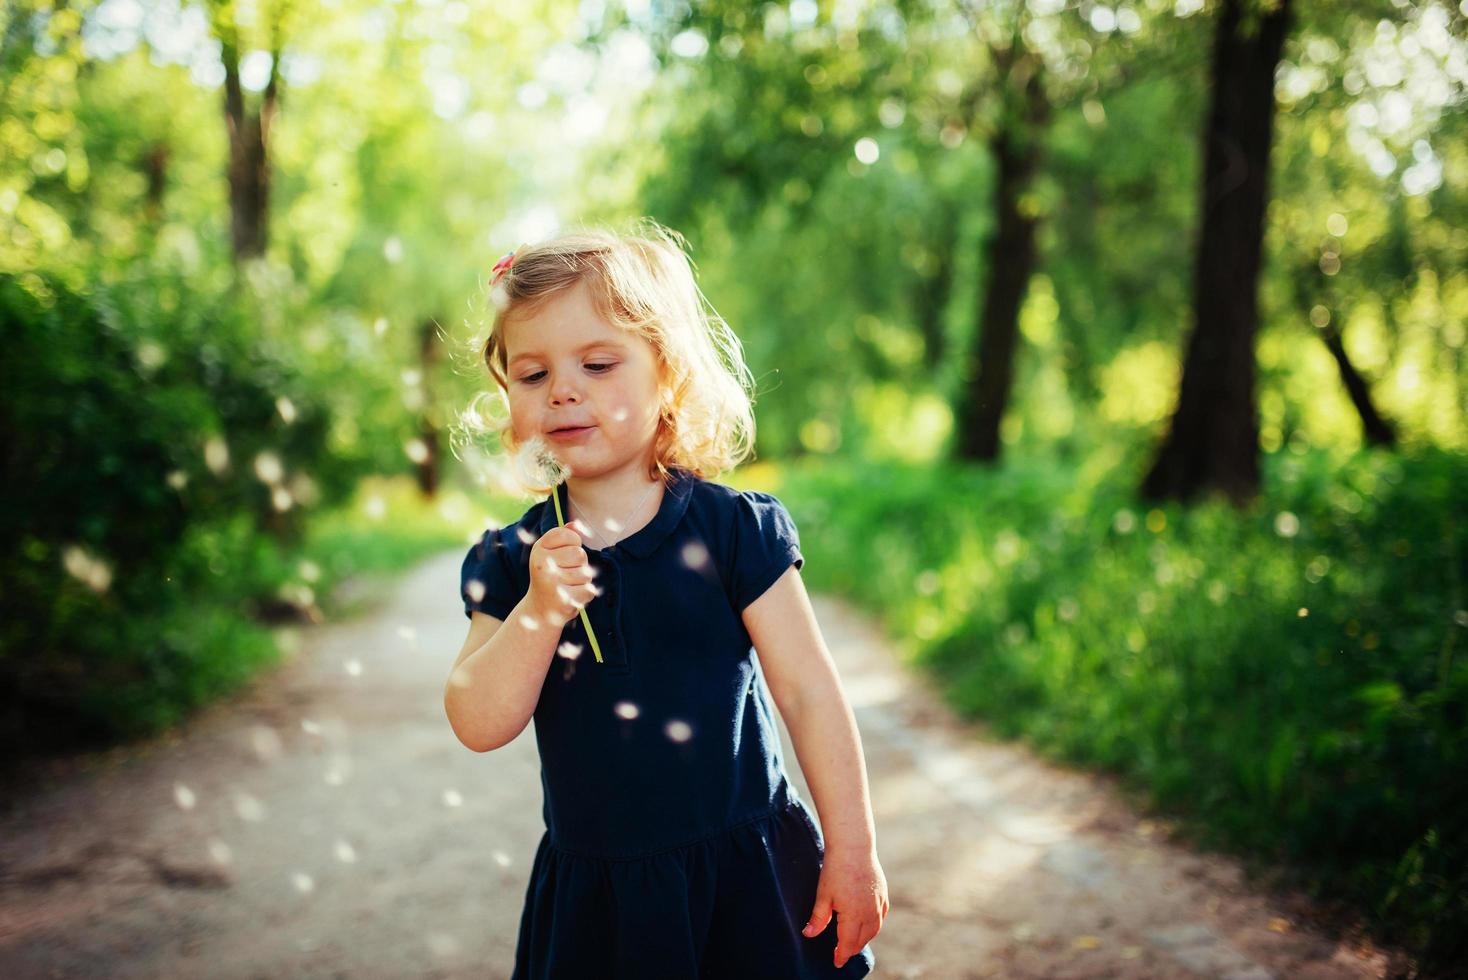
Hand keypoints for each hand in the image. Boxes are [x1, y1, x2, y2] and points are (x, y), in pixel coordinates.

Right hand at [526, 522, 599, 626]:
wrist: (539, 610)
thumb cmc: (550, 576)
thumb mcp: (552, 553)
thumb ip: (565, 536)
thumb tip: (577, 524)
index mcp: (538, 549)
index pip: (569, 535)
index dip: (573, 544)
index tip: (562, 556)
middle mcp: (541, 564)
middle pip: (580, 554)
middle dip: (579, 564)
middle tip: (565, 575)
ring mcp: (551, 583)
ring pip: (586, 573)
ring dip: (582, 581)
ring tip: (567, 586)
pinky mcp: (563, 600)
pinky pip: (589, 590)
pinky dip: (584, 595)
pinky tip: (570, 598)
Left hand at [801, 846, 887, 968]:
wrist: (854, 846)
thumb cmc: (836, 869)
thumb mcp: (823, 895)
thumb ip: (818, 918)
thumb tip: (809, 935)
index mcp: (854, 915)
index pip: (848, 943)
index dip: (842, 955)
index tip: (836, 962)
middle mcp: (869, 912)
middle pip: (862, 939)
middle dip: (852, 948)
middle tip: (842, 953)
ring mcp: (878, 903)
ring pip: (874, 929)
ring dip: (864, 938)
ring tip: (853, 941)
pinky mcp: (883, 894)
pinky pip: (881, 916)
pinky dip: (874, 925)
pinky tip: (868, 925)